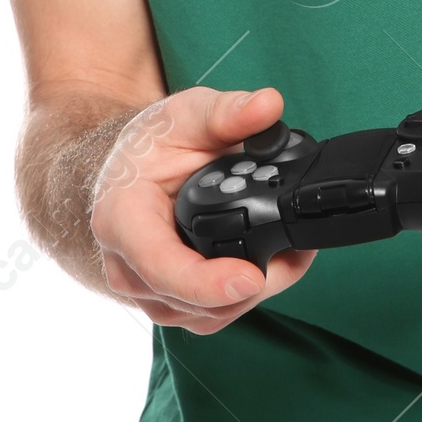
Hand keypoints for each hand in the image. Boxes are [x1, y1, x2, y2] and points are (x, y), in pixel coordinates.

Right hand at [89, 85, 316, 331]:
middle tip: (300, 249)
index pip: (161, 266)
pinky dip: (246, 296)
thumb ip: (226, 111)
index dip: (207, 282)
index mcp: (121, 218)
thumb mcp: (186, 114)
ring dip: (257, 291)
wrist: (131, 173)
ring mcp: (147, 292)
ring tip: (293, 251)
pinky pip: (211, 316)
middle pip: (194, 300)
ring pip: (208, 316)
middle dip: (255, 283)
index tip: (252, 277)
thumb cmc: (152, 146)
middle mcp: (127, 266)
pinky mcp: (170, 303)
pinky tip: (272, 264)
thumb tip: (268, 105)